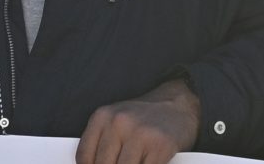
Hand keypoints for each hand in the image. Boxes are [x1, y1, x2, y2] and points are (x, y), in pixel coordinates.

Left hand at [76, 78, 199, 163]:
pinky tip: (149, 161)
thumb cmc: (143, 120)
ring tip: (136, 160)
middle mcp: (119, 122)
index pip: (84, 158)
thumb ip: (102, 145)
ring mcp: (140, 134)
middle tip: (123, 162)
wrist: (179, 105)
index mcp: (103, 116)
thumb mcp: (115, 123)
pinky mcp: (160, 146)